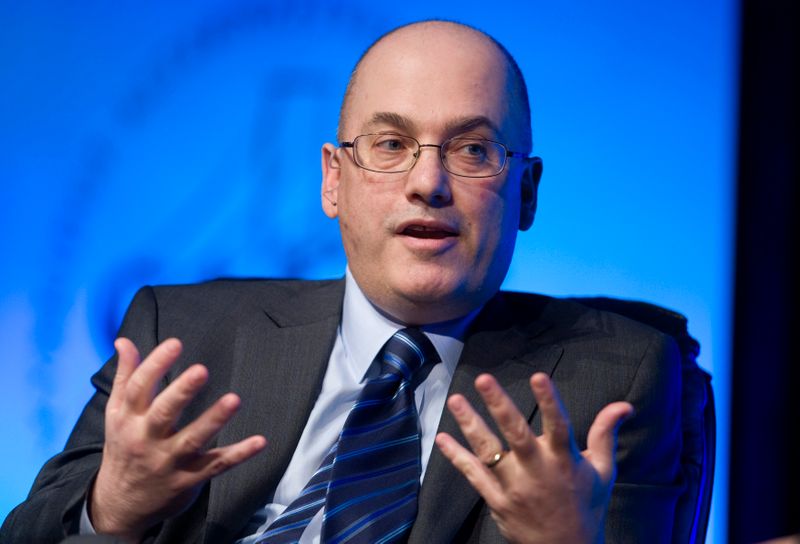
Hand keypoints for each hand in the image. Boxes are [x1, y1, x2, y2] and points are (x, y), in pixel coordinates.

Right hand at [90, 338, 266, 542]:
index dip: (155, 364)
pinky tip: (260, 441)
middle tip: (202, 370)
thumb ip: (126, 376)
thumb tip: (123, 341)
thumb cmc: (123, 448)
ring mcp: (169, 461)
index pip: (139, 388)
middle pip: (164, 413)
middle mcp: (147, 439)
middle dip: (182, 392)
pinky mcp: (189, 479)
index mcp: (128, 419)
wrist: (119, 506)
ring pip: (193, 439)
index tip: (175, 344)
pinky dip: (239, 454)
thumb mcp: (117, 414)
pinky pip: (217, 465)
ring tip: (234, 399)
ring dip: (214, 420)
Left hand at [435, 372, 632, 543]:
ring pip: (489, 451)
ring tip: (455, 400)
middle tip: (484, 379)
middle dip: (499, 405)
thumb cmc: (586, 507)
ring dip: (470, 424)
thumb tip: (624, 405)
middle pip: (516, 434)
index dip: (549, 401)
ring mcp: (514, 486)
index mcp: (564, 460)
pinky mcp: (497, 500)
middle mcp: (537, 471)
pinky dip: (456, 456)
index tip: (538, 376)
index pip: (558, 425)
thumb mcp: (603, 471)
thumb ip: (606, 434)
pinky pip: (473, 475)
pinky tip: (441, 438)